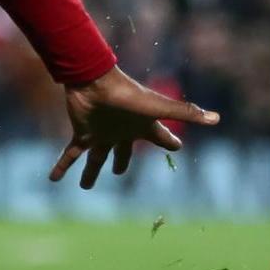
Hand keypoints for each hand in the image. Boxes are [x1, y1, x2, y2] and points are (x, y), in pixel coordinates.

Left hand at [51, 65, 220, 189]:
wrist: (95, 82)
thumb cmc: (129, 95)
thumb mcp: (160, 109)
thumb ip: (187, 113)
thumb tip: (217, 118)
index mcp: (141, 126)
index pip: (160, 137)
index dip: (169, 143)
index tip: (177, 147)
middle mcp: (120, 131)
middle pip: (123, 151)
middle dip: (122, 162)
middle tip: (119, 173)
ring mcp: (100, 134)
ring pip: (96, 158)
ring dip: (91, 172)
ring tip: (86, 187)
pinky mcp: (82, 135)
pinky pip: (71, 155)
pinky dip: (62, 167)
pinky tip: (53, 180)